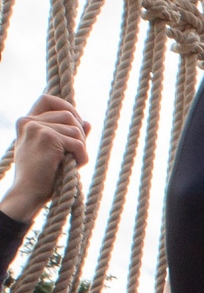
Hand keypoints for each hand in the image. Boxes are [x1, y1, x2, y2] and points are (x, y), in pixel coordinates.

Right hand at [0, 95, 86, 222]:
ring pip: (75, 129)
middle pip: (68, 115)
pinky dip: (83, 157)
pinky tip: (76, 166)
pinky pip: (78, 143)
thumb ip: (67, 135)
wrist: (28, 193)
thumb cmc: (42, 176)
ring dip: (82, 147)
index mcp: (26, 122)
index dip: (66, 106)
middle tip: (76, 153)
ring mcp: (37, 128)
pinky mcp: (47, 137)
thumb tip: (87, 122)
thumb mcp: (54, 151)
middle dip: (79, 134)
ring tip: (73, 162)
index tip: (77, 122)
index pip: (47, 99)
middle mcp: (29, 121)